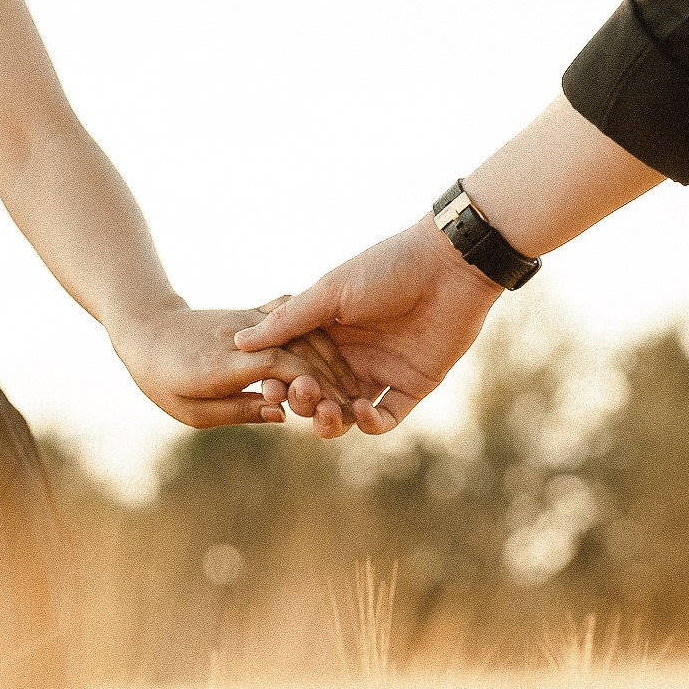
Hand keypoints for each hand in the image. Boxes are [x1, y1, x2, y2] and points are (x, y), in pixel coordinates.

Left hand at [113, 303, 365, 433]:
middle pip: (297, 347)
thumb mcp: (193, 412)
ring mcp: (250, 320)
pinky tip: (336, 354)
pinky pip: (294, 317)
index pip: (276, 365)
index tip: (332, 406)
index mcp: (223, 364)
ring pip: (301, 330)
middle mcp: (241, 337)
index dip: (308, 384)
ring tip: (351, 384)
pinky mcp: (255, 312)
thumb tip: (281, 416)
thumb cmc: (164, 381)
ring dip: (331, 356)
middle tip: (356, 401)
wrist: (147, 330)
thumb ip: (238, 412)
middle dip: (331, 375)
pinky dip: (319, 334)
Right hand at [233, 218, 502, 434]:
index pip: (295, 368)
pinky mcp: (412, 386)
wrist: (450, 265)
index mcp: (328, 332)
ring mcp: (382, 373)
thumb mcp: (331, 291)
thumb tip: (239, 342)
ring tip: (326, 413)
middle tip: (299, 394)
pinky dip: (370, 423)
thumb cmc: (388, 268)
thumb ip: (289, 320)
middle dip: (303, 403)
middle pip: (318, 395)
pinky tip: (361, 409)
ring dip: (331, 420)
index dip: (279, 382)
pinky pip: (386, 418)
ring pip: (347, 414)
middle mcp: (352, 356)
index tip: (268, 387)